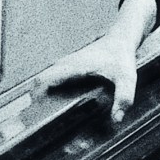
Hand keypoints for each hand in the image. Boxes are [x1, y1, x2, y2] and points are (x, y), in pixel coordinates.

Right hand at [42, 0, 155, 123]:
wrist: (120, 40)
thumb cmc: (122, 58)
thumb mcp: (127, 79)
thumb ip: (124, 98)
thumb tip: (116, 119)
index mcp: (74, 67)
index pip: (45, 78)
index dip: (35, 94)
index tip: (33, 109)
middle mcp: (66, 64)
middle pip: (41, 80)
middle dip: (36, 97)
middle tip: (36, 117)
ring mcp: (66, 64)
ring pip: (46, 77)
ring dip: (41, 92)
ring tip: (41, 112)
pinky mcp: (69, 66)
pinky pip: (54, 77)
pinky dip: (50, 87)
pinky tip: (55, 102)